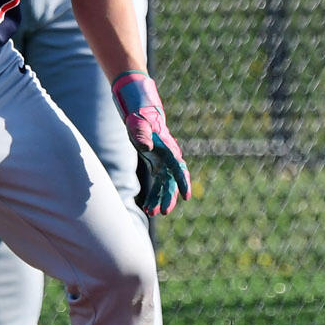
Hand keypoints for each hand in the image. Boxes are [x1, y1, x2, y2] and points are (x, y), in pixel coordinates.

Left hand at [111, 71, 190, 215]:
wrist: (140, 112)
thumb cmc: (139, 116)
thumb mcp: (138, 124)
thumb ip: (142, 135)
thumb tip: (147, 148)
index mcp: (168, 147)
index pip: (178, 167)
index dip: (182, 181)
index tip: (186, 196)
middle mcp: (169, 156)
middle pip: (173, 180)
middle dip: (170, 197)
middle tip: (164, 212)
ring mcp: (164, 161)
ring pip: (165, 185)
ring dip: (160, 199)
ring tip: (151, 213)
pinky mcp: (157, 164)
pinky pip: (158, 183)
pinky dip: (154, 195)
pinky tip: (147, 207)